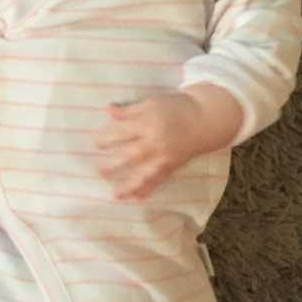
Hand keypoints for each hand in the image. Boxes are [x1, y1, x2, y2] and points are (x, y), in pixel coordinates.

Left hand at [94, 86, 241, 199]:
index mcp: (148, 123)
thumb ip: (129, 110)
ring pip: (146, 173)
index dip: (108, 137)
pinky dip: (149, 189)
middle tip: (99, 171)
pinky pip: (159, 179)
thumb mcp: (151, 103)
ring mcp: (165, 156)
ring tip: (116, 195)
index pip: (123, 132)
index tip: (95, 143)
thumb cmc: (176, 107)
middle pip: (132, 155)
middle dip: (115, 164)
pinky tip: (137, 198)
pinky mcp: (173, 165)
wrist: (206, 119)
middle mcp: (156, 142)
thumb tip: (107, 109)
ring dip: (131, 185)